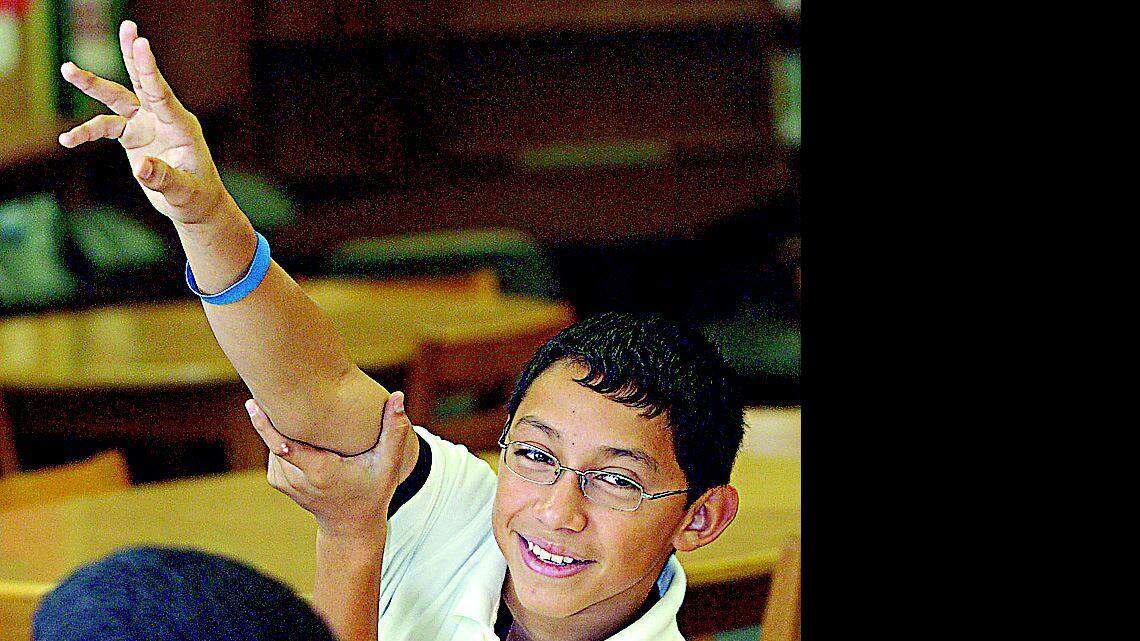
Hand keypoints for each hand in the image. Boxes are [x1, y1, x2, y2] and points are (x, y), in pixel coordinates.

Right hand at [58, 20, 227, 224]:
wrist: (194, 202)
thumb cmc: (195, 196)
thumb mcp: (184, 192)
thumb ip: (163, 178)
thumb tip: (141, 165)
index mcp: (181, 126)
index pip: (163, 94)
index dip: (150, 70)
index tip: (142, 44)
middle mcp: (162, 119)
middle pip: (143, 82)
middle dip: (133, 55)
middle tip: (128, 27)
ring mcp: (146, 124)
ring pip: (117, 98)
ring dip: (93, 84)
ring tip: (68, 69)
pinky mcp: (133, 135)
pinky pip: (105, 128)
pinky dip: (86, 133)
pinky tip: (67, 140)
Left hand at [247, 391, 415, 538]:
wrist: (351, 527)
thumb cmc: (372, 492)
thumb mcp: (388, 465)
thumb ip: (394, 431)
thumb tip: (398, 396)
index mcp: (320, 471)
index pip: (283, 445)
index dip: (267, 423)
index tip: (255, 401)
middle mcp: (297, 479)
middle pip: (274, 439)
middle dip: (270, 415)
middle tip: (266, 386)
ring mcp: (286, 482)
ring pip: (272, 444)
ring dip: (275, 426)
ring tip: (281, 402)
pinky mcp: (280, 482)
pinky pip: (272, 452)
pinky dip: (277, 439)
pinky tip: (292, 430)